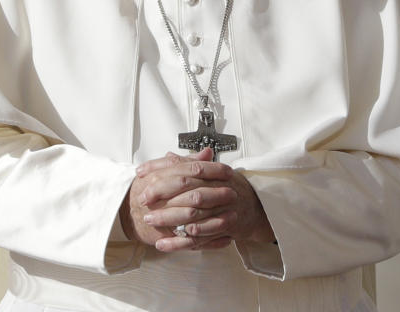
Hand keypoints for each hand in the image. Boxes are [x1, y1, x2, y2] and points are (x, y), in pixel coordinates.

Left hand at [120, 148, 275, 252]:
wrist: (258, 207)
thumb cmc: (231, 188)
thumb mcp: (213, 172)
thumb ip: (190, 164)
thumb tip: (167, 156)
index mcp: (215, 170)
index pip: (185, 166)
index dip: (161, 169)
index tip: (142, 174)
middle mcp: (221, 187)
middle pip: (187, 188)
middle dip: (162, 193)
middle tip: (143, 199)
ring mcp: (225, 207)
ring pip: (192, 213)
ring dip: (168, 218)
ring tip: (150, 220)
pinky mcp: (226, 227)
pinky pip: (200, 237)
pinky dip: (180, 241)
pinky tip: (164, 242)